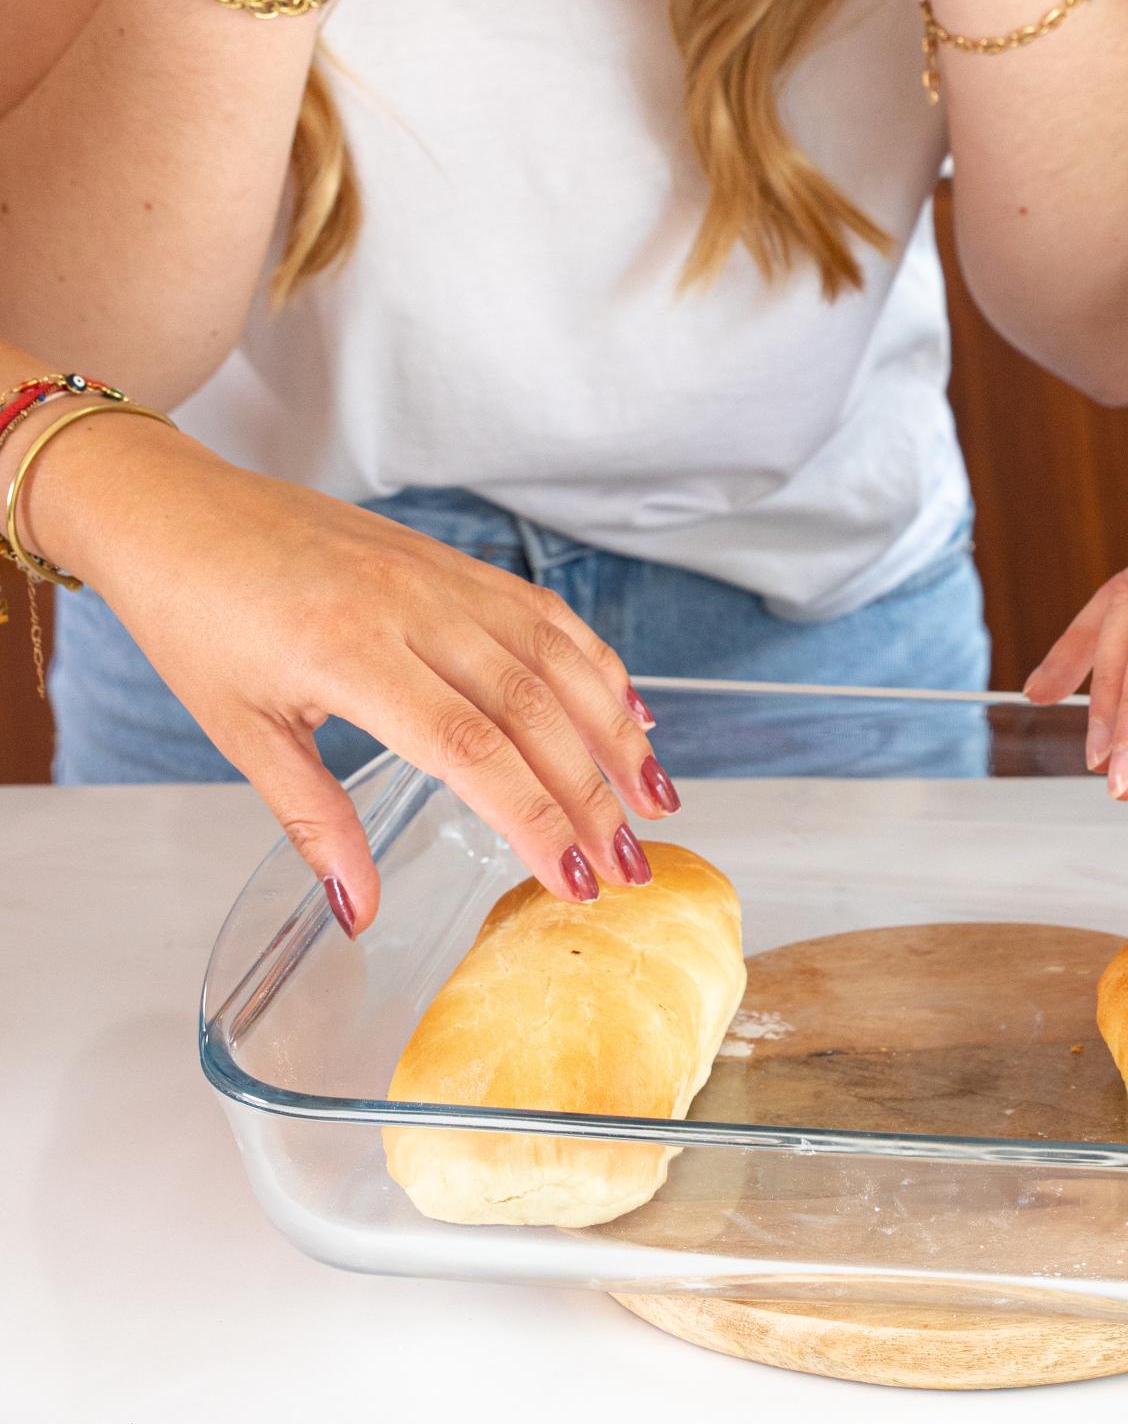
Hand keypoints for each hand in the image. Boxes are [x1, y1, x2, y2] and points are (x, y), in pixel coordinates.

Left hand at [29, 415, 675, 932]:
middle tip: (630, 863)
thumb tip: (362, 911)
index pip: (473, 750)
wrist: (176, 512)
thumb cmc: (196, 618)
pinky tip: (625, 709)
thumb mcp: (239, 732)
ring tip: (654, 796)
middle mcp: (413, 607)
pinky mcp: (451, 562)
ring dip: (615, 729)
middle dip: (592, 793)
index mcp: (351, 653)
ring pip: (556, 656)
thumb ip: (314, 820)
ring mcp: (441, 576)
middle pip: (532, 709)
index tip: (576, 878)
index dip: (536, 818)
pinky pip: (542, 612)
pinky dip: (594, 661)